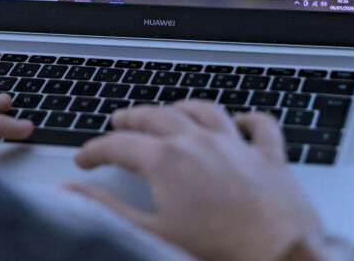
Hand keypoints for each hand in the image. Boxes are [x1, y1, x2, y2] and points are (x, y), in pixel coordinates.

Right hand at [68, 101, 324, 260]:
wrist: (280, 258)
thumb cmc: (218, 253)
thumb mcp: (152, 235)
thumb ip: (107, 211)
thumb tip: (73, 192)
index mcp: (167, 161)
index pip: (118, 144)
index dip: (96, 150)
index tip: (84, 158)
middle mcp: (199, 142)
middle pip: (157, 116)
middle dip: (132, 119)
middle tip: (118, 123)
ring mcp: (236, 145)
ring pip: (204, 110)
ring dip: (181, 108)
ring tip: (169, 112)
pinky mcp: (269, 156)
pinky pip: (260, 125)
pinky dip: (248, 119)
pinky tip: (241, 121)